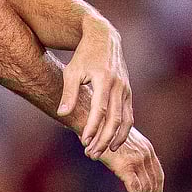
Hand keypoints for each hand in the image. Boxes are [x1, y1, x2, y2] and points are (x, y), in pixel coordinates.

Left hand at [57, 18, 132, 154]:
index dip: (93, 127)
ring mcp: (126, 89)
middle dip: (103, 139)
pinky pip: (129, 115)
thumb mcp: (72, 71)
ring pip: (125, 120)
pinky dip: (123, 131)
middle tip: (91, 154)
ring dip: (114, 138)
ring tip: (102, 151)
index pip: (100, 109)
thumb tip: (62, 114)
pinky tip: (113, 141)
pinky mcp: (128, 92)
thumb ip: (69, 93)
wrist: (104, 38)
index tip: (84, 141)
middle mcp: (118, 86)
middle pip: (114, 119)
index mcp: (104, 79)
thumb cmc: (84, 55)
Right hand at [94, 126, 162, 191]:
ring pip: (146, 190)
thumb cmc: (100, 132)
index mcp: (147, 148)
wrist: (90, 122)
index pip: (158, 175)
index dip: (156, 191)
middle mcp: (146, 153)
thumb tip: (127, 169)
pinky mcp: (126, 165)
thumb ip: (127, 153)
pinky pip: (136, 191)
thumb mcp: (120, 142)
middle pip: (155, 184)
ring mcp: (137, 159)